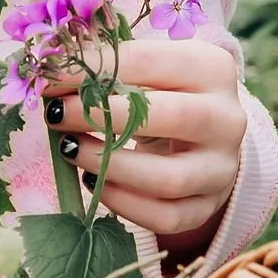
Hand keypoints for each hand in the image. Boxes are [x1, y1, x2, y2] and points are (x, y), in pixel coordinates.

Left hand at [41, 35, 245, 252]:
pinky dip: (122, 202)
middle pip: (171, 117)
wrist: (208, 138)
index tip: (50, 77)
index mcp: (213, 69)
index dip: (94, 68)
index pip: (150, 62)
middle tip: (57, 113)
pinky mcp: (207, 206)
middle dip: (103, 116)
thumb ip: (110, 66)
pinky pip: (165, 216)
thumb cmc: (167, 94)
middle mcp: (227, 119)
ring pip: (168, 178)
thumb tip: (50, 71)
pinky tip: (93, 181)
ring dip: (109, 165)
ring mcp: (221, 168)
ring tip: (69, 148)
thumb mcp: (151, 70)